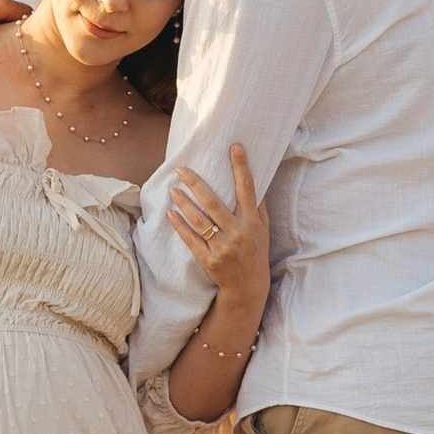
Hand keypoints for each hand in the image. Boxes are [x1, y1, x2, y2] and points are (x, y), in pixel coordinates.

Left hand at [169, 145, 268, 323]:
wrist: (248, 287)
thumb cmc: (255, 252)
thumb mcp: (263, 229)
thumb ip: (258, 206)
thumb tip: (255, 179)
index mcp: (252, 222)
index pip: (247, 189)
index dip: (241, 167)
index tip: (235, 146)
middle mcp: (238, 232)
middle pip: (214, 203)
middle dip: (196, 184)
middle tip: (181, 169)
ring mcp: (223, 247)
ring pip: (200, 221)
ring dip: (184, 203)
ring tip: (172, 189)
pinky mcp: (209, 260)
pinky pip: (191, 240)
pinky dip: (180, 226)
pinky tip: (170, 213)